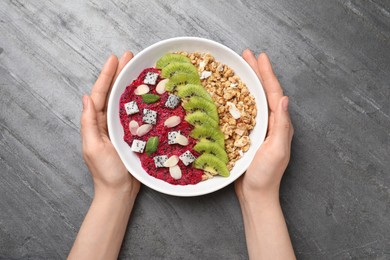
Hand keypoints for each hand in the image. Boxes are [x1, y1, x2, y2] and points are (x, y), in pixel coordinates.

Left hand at [81, 51, 139, 196]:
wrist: (120, 192)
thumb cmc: (106, 173)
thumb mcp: (93, 147)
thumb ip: (89, 123)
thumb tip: (85, 98)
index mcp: (97, 123)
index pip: (100, 94)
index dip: (106, 75)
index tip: (114, 59)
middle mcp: (108, 121)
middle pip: (113, 92)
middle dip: (120, 73)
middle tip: (129, 56)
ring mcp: (121, 127)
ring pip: (125, 100)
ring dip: (130, 84)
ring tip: (139, 68)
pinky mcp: (134, 135)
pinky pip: (137, 114)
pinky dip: (141, 101)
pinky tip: (148, 93)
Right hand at [235, 50, 293, 202]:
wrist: (256, 195)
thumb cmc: (266, 176)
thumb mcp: (277, 150)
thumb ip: (281, 125)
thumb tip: (284, 98)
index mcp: (279, 124)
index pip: (273, 93)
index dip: (267, 74)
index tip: (260, 56)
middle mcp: (270, 123)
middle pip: (263, 92)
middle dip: (256, 72)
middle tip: (246, 55)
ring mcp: (258, 128)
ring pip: (253, 99)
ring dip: (247, 82)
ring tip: (239, 68)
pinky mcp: (246, 135)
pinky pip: (243, 111)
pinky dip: (237, 98)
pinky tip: (229, 93)